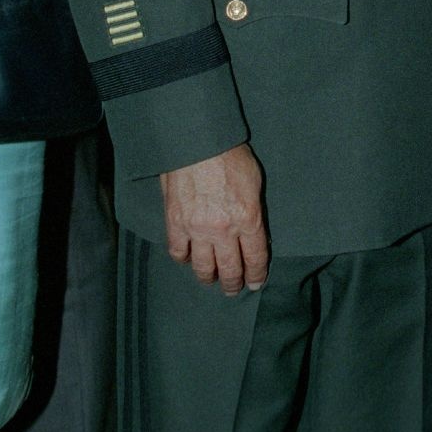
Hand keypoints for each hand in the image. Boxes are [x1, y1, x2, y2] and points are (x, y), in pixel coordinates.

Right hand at [160, 143, 268, 295]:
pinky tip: (188, 259)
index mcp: (248, 219)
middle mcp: (224, 231)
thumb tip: (250, 226)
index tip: (255, 283)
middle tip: (233, 289)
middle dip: (234, 283)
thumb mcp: (254, 181)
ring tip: (211, 280)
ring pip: (203, 268)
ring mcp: (197, 230)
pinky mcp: (175, 223)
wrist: (198, 142)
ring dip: (209, 278)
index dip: (256, 275)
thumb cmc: (230, 155)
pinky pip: (178, 252)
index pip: (255, 258)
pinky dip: (183, 259)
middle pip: (230, 269)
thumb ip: (253, 208)